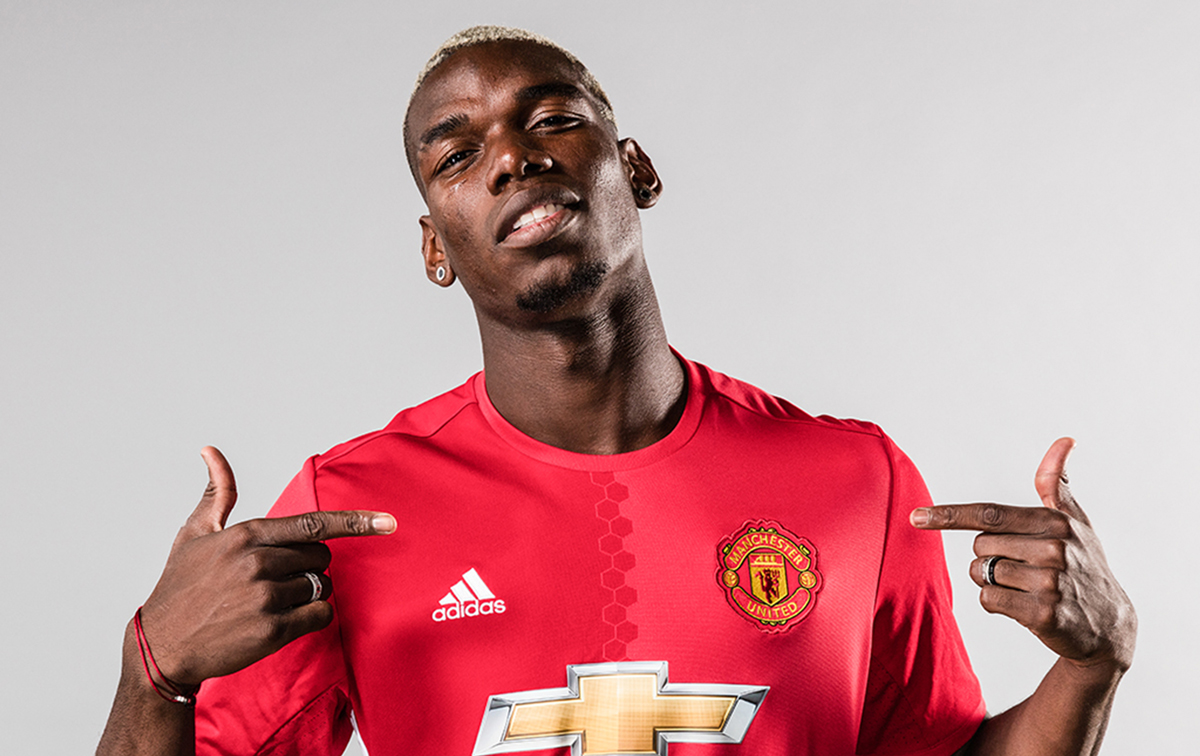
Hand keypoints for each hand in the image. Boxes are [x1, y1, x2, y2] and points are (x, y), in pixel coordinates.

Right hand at [137, 447, 395, 686]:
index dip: (355, 522)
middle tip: (276, 580)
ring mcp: (266, 597)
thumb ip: (217, 493)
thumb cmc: (180, 588)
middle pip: (321, 557)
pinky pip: (319, 616)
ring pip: (321, 587)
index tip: (388, 521)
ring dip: (308, 594)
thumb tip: (211, 450)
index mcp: (246, 535)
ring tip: (270, 603)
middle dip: (308, 566)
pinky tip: (282, 622)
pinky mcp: (272, 630)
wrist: (162, 647)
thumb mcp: (194, 534)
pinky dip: (311, 618)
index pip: (314, 524)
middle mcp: (259, 562)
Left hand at [911, 438, 1135, 671]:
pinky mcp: (1043, 614)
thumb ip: (1056, 483)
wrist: (1110, 626)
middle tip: (1024, 569)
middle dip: (989, 557)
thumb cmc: (1084, 565)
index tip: (916, 516)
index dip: (949, 515)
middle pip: (979, 546)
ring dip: (992, 582)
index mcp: (1055, 522)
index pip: (989, 515)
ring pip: (981, 574)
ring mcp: (1049, 582)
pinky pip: (988, 600)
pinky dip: (997, 605)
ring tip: (1027, 588)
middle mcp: (1054, 549)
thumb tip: (1063, 440)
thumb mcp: (1075, 522)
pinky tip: (1026, 607)